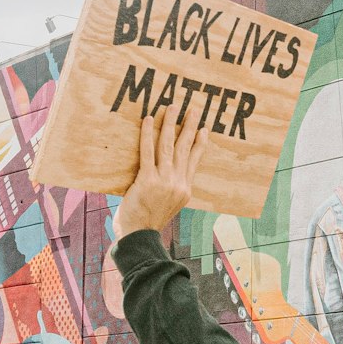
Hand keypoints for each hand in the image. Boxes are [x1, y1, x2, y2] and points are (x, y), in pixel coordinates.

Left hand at [113, 103, 208, 240]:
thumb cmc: (148, 222)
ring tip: (172, 107)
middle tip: (193, 110)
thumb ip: (171, 189)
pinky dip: (148, 134)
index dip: (199, 143)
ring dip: (170, 124)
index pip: (194, 160)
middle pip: (184, 149)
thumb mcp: (169, 206)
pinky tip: (148, 120)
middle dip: (189, 127)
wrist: (139, 236)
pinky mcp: (147, 179)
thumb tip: (167, 174)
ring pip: (168, 146)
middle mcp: (178, 183)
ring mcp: (164, 180)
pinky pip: (148, 152)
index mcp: (185, 190)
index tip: (203, 129)